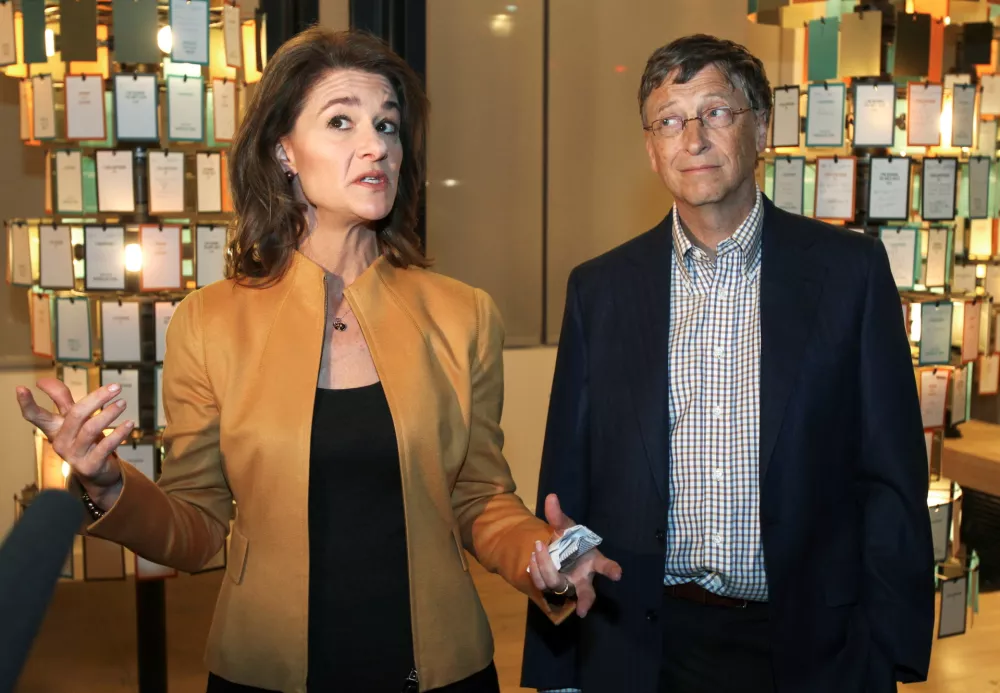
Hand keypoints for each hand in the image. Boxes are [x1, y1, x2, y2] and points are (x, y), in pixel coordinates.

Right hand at [15, 378, 130, 502]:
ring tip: (123, 403)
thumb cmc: (85, 441)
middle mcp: (60, 442)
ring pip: (91, 428)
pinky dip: (119, 433)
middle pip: (75, 415)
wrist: (98, 474)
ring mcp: (74, 455)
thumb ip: (62, 401)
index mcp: (54, 429)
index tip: (21, 388)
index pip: (35, 416)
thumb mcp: (73, 421)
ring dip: (110, 413)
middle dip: (97, 398)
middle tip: (115, 387)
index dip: (27, 403)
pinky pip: (106, 446)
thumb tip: (44, 380)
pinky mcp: (90, 466)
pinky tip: (130, 423)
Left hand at [529, 493, 621, 617]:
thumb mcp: (565, 527)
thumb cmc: (568, 541)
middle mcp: (582, 578)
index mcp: (592, 561)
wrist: (555, 550)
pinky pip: (543, 584)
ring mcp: (567, 585)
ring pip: (558, 586)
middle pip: (587, 592)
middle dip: (586, 600)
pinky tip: (533, 558)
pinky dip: (536, 570)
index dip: (611, 570)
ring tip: (538, 550)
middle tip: (584, 609)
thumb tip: (551, 497)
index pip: (605, 566)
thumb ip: (558, 516)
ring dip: (546, 569)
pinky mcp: (552, 588)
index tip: (618, 574)